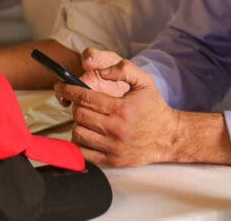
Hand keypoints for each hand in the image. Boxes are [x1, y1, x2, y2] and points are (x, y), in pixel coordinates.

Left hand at [56, 55, 181, 166]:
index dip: (69, 90)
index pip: (85, 97)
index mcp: (122, 108)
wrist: (168, 136)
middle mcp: (116, 129)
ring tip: (87, 118)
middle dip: (76, 106)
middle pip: (79, 115)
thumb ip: (124, 69)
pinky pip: (83, 153)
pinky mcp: (112, 161)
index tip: (61, 86)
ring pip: (78, 134)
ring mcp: (113, 147)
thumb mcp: (144, 81)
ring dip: (78, 124)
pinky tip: (88, 133)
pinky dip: (80, 142)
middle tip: (81, 103)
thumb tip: (103, 71)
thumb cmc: (154, 107)